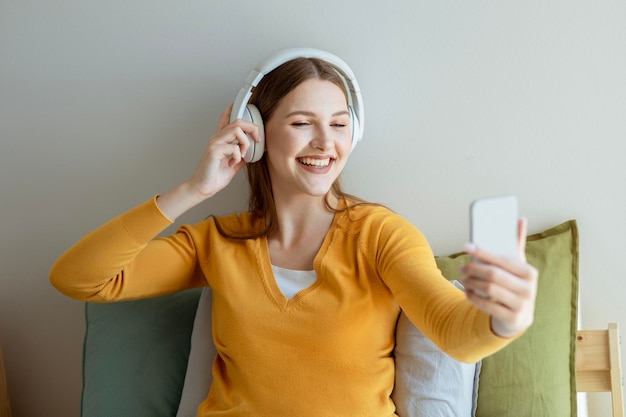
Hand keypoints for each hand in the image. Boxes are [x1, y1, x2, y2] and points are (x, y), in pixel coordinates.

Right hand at [156, 105, 260, 219]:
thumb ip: (242, 156)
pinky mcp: (214, 151)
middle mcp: (217, 138)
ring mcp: (214, 143)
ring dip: (245, 144)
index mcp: (221, 140)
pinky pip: (234, 147)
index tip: (245, 104)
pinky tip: (232, 164)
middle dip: (252, 128)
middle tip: (257, 140)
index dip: (234, 109)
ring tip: (242, 155)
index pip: (226, 118)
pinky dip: (238, 156)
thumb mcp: (234, 165)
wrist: (203, 188)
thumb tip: (253, 153)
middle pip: (238, 121)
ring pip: (237, 130)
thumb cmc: (215, 177)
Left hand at [460, 218, 537, 337]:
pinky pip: (487, 306)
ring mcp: (522, 305)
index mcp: (530, 273)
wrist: (519, 317)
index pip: (502, 259)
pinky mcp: (512, 319)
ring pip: (489, 289)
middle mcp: (529, 289)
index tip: (466, 247)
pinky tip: (467, 291)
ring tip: (463, 278)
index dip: (482, 252)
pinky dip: (473, 297)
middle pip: (493, 275)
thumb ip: (517, 245)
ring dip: (472, 282)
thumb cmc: (515, 285)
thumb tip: (519, 219)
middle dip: (474, 269)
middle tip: (462, 267)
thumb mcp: (517, 267)